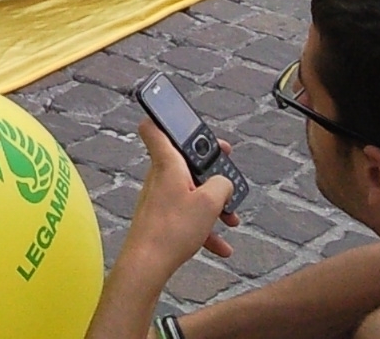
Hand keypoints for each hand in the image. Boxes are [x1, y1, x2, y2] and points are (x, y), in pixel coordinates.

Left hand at [126, 117, 239, 264]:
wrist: (148, 263)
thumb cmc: (173, 229)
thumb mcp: (210, 202)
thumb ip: (223, 184)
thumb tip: (223, 183)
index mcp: (168, 163)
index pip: (154, 128)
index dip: (166, 118)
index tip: (181, 117)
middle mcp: (161, 176)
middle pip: (185, 162)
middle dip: (210, 170)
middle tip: (227, 173)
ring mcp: (160, 197)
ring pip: (190, 191)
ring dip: (212, 204)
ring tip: (231, 220)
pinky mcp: (161, 217)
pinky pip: (187, 215)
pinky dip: (204, 226)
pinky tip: (221, 246)